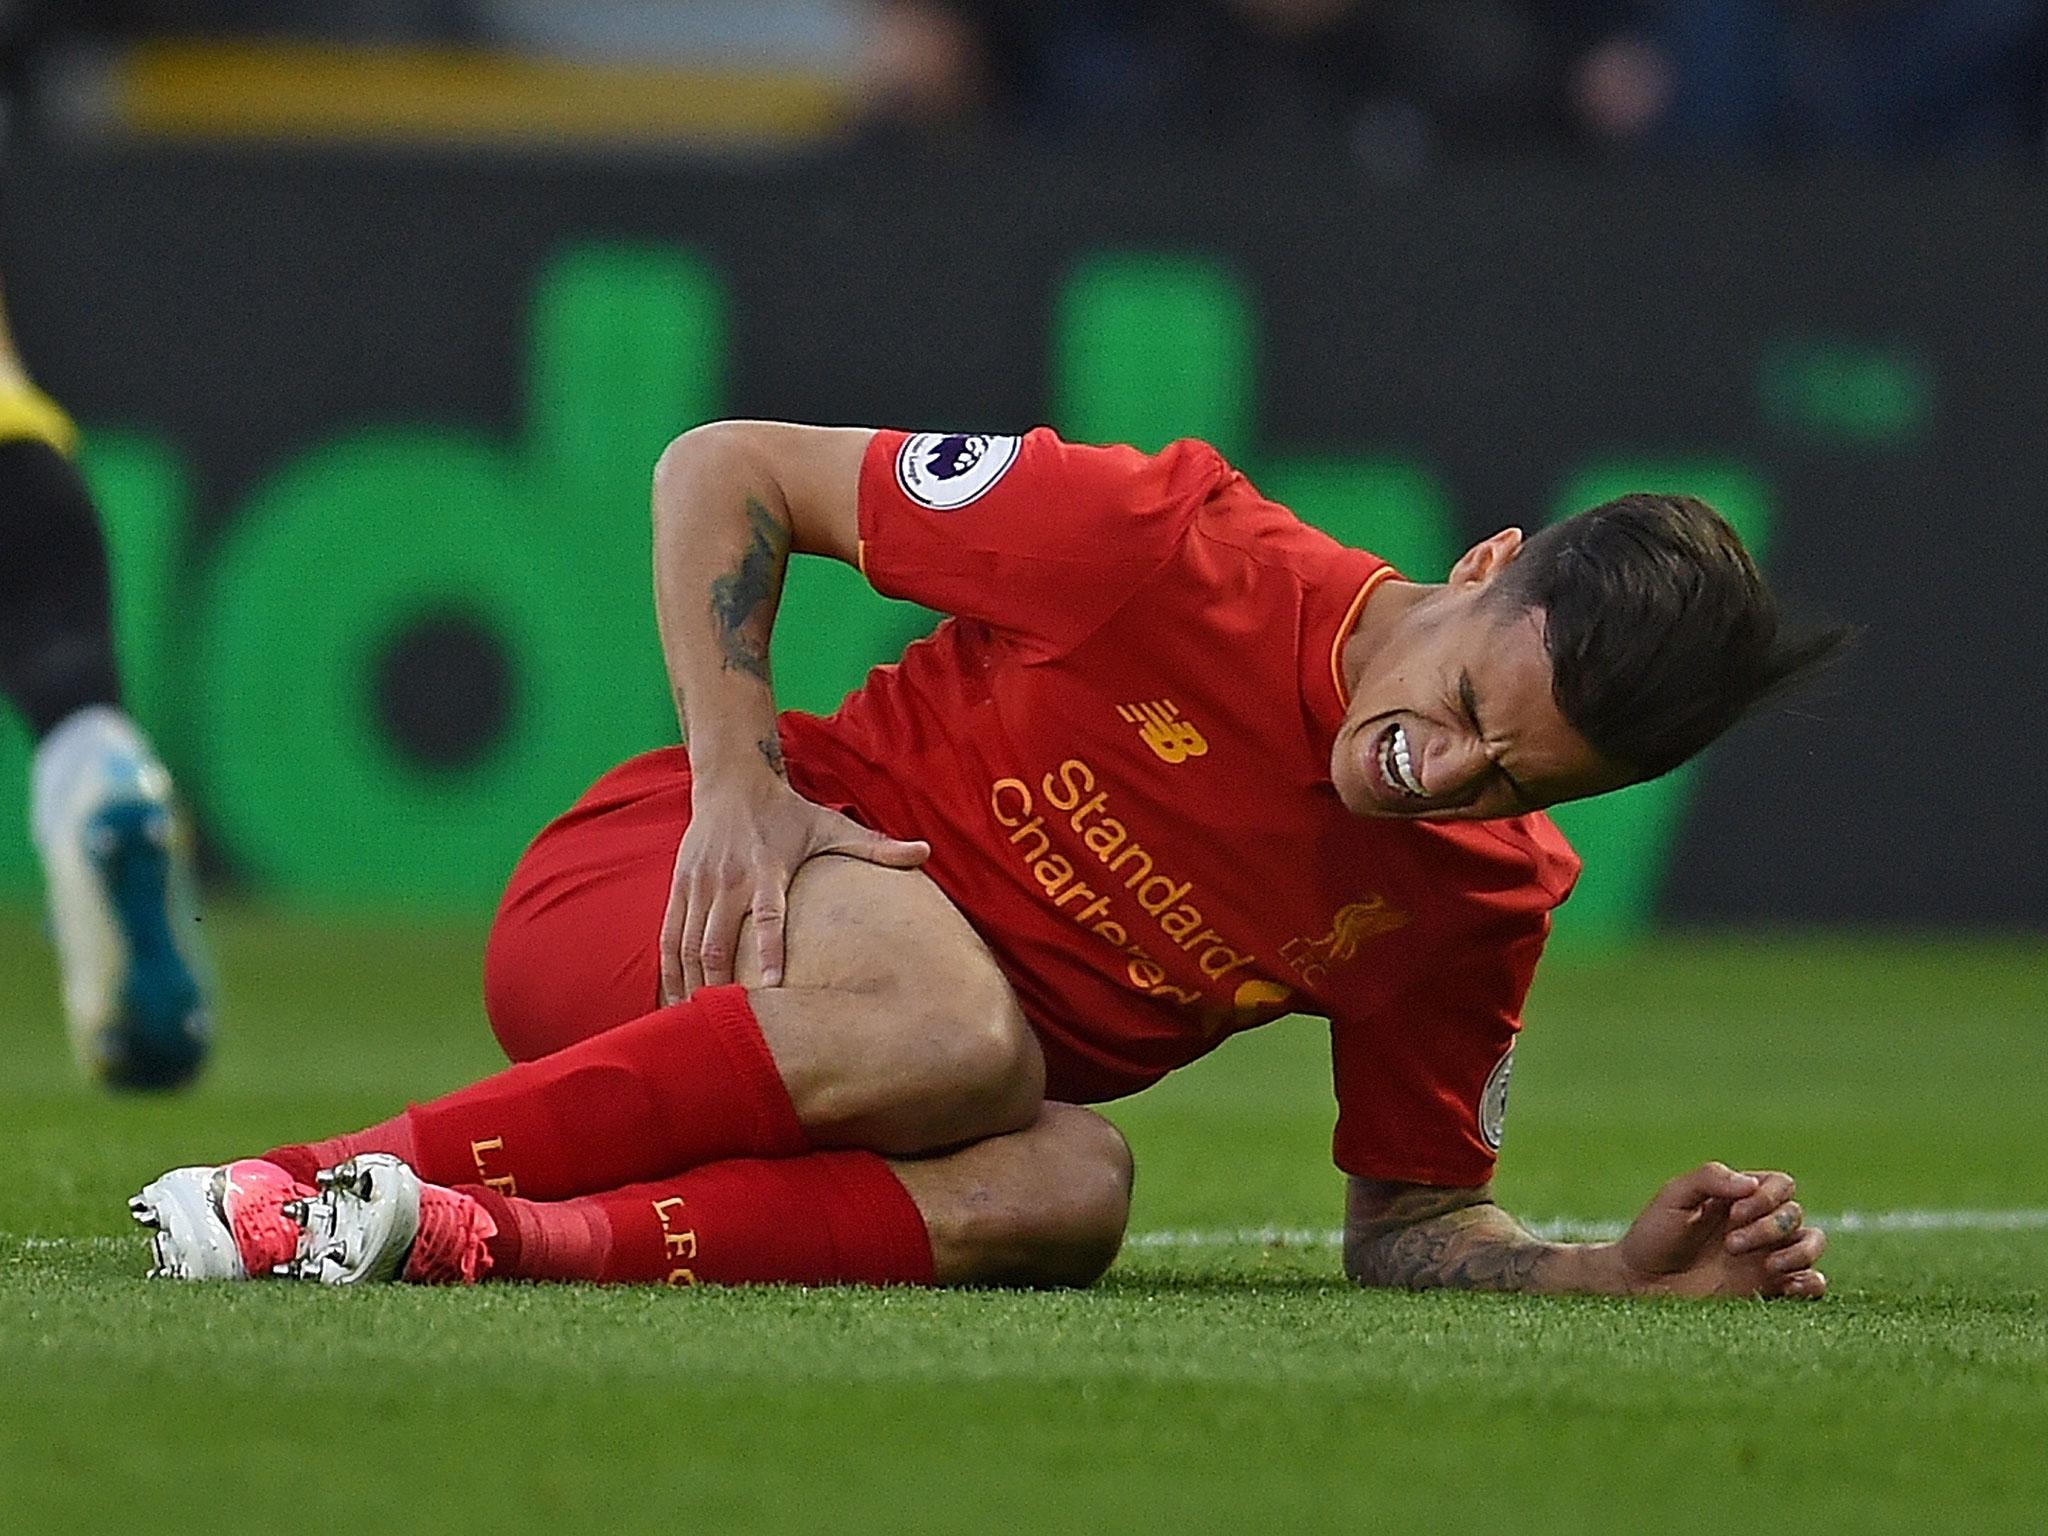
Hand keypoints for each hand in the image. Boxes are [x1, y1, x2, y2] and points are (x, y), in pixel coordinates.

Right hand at [659, 771, 928, 1002]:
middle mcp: (728, 879)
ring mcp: (699, 885)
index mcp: (767, 868)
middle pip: (717, 941)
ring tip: (694, 1028)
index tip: (772, 987)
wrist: (731, 780)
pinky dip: (669, 971)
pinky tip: (672, 1003)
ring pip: (687, 944)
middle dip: (719, 985)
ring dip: (690, 986)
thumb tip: (926, 852)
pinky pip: (669, 936)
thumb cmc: (788, 811)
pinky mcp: (680, 887)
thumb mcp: (831, 825)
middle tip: (727, 1029)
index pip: (766, 915)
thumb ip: (875, 846)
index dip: (767, 950)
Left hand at [1612, 1162, 1827, 1299]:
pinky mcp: (1768, 1289)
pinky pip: (1812, 1283)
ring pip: (1812, 1243)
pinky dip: (1811, 1282)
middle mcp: (1757, 1224)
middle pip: (1795, 1214)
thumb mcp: (1673, 1196)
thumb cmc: (1653, 1235)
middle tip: (1730, 1244)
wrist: (1641, 1283)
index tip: (1733, 1214)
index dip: (1767, 1197)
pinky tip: (1786, 1284)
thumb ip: (1710, 1177)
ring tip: (1767, 1265)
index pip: (1781, 1185)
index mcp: (1739, 1198)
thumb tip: (1753, 1184)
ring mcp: (1766, 1257)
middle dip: (1770, 1227)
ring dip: (1798, 1251)